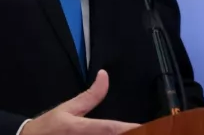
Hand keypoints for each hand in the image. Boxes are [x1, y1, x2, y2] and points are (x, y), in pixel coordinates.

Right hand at [21, 70, 139, 134]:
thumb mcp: (68, 108)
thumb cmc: (49, 126)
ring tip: (145, 131)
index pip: (110, 128)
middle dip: (132, 134)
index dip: (130, 128)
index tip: (146, 126)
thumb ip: (91, 95)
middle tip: (154, 130)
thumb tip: (104, 75)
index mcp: (81, 128)